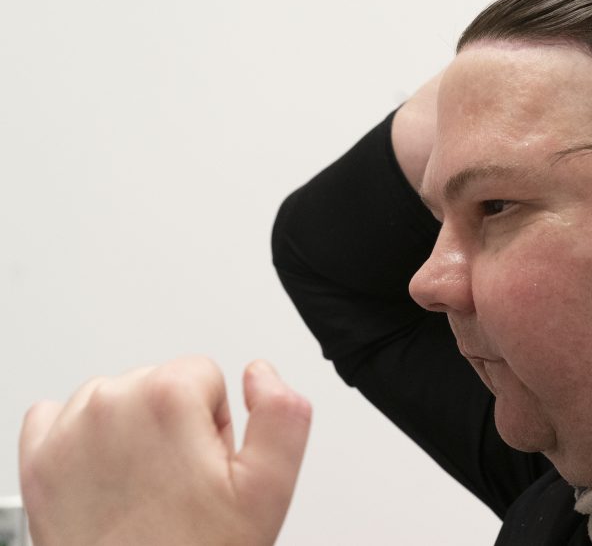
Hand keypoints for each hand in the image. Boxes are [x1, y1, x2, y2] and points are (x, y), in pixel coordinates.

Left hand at [19, 357, 311, 545]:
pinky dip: (81, 441)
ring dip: (132, 432)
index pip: (204, 375)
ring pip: (115, 398)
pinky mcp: (38, 460)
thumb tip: (260, 373)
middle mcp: (111, 405)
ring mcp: (67, 433)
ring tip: (146, 486)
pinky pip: (59, 418)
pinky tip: (105, 479)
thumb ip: (283, 414)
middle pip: (160, 382)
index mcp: (167, 399)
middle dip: (175, 424)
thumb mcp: (268, 488)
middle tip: (181, 481)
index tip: (206, 463)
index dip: (213, 423)